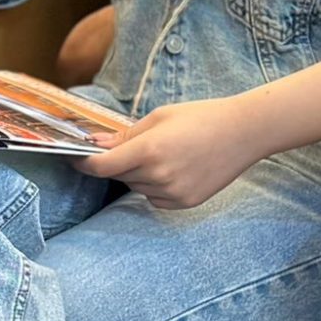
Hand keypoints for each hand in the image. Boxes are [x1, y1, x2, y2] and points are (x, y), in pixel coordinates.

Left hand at [75, 95, 267, 207]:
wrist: (244, 132)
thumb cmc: (202, 117)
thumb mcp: (160, 117)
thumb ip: (126, 135)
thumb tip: (96, 144)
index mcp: (148, 150)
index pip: (101, 166)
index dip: (84, 163)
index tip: (76, 158)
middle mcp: (158, 176)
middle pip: (119, 176)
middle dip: (119, 162)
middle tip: (138, 145)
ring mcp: (172, 193)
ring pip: (137, 187)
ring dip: (139, 174)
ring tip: (166, 154)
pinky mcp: (184, 203)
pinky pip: (155, 198)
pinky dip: (156, 186)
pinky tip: (177, 168)